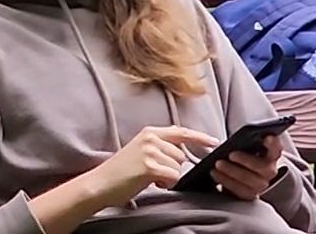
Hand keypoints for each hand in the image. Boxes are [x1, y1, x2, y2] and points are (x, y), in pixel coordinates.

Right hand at [87, 126, 215, 206]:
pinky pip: (174, 177)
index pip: (181, 132)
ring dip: (169, 177)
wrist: (100, 183)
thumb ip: (160, 147)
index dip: (200, 137)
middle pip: (182, 155)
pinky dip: (166, 184)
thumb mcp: (141, 151)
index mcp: (149, 132)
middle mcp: (150, 138)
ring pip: (178, 167)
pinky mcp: (150, 166)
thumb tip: (181, 153)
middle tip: (154, 173)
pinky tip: (152, 183)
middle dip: (173, 168)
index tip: (214, 142)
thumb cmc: (121, 172)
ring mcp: (150, 151)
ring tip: (150, 178)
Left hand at [212, 135, 284, 200]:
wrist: (227, 172)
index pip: (277, 148)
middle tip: (231, 154)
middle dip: (247, 161)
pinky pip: (241, 191)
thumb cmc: (233, 153)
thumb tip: (224, 140)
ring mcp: (261, 184)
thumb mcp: (236, 144)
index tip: (268, 137)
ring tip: (218, 164)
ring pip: (253, 182)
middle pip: (265, 168)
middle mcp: (269, 170)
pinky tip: (215, 174)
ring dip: (234, 172)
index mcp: (269, 154)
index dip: (274, 144)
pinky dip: (227, 182)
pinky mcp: (250, 194)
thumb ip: (238, 140)